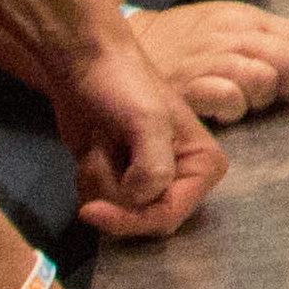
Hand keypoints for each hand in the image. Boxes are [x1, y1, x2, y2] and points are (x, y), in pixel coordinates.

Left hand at [53, 21, 225, 237]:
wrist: (84, 68)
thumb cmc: (124, 86)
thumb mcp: (147, 121)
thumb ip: (154, 167)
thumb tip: (140, 202)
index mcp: (204, 164)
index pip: (170, 215)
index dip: (131, 219)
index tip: (94, 210)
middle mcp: (182, 177)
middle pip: (142, 220)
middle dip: (112, 192)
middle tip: (102, 154)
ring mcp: (150, 180)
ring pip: (118, 214)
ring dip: (97, 183)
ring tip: (99, 145)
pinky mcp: (120, 179)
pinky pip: (101, 205)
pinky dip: (87, 182)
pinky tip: (91, 153)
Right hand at [129, 1, 288, 124]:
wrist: (125, 45)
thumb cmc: (188, 39)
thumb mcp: (236, 23)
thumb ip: (285, 29)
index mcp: (247, 18)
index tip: (286, 77)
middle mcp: (232, 35)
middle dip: (288, 83)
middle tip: (267, 93)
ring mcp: (209, 59)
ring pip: (264, 79)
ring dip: (259, 98)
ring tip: (243, 101)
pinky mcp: (186, 86)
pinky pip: (228, 98)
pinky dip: (232, 109)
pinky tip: (222, 110)